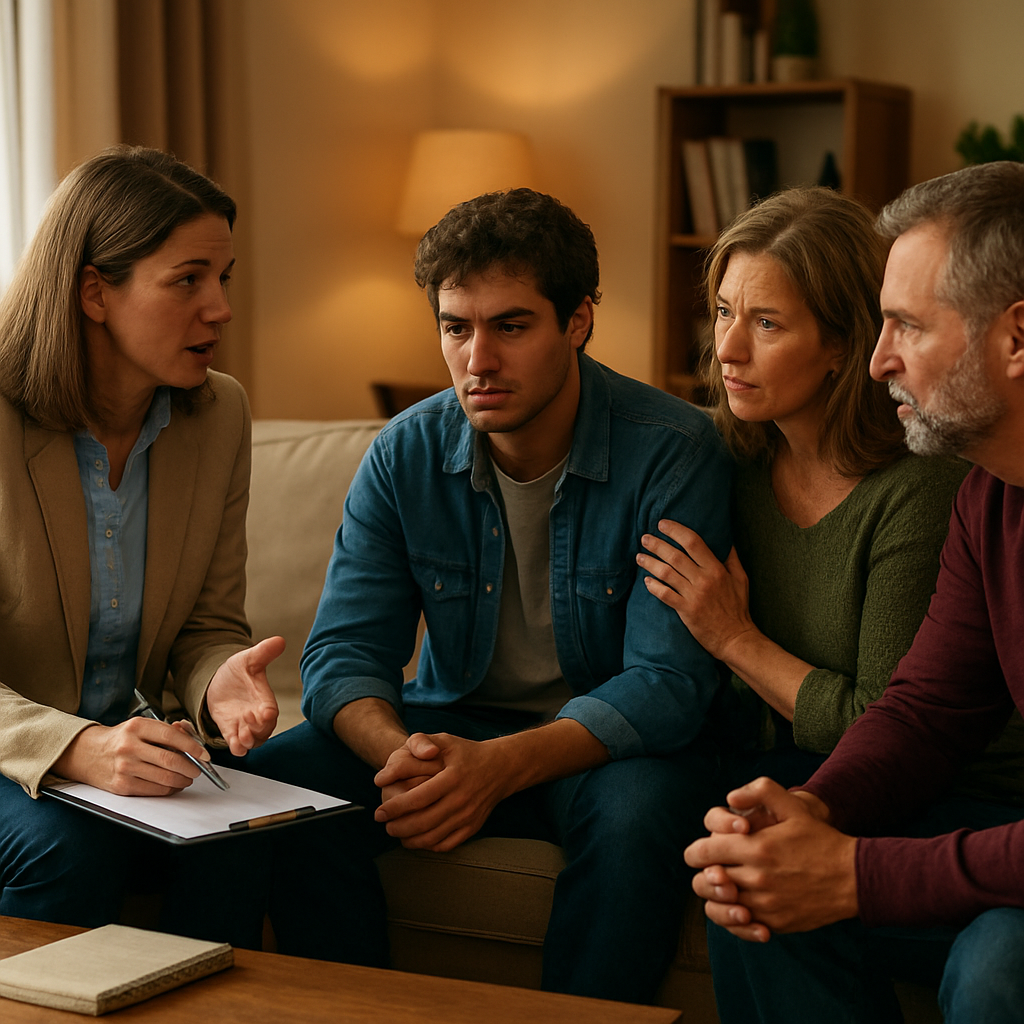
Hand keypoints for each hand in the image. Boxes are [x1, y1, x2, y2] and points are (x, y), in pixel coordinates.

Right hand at [51, 717, 205, 795]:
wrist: (87, 753)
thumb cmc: (121, 738)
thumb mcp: (141, 727)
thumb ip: (167, 731)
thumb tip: (192, 738)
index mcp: (137, 727)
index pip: (172, 736)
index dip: (193, 746)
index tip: (204, 754)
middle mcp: (129, 746)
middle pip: (171, 760)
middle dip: (191, 767)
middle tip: (198, 769)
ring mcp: (124, 767)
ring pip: (165, 778)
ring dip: (182, 780)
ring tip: (187, 777)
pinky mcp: (122, 785)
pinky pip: (154, 790)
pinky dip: (169, 789)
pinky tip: (173, 785)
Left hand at [205, 636, 283, 754]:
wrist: (218, 682)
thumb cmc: (237, 672)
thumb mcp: (248, 659)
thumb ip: (263, 652)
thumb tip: (279, 640)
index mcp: (264, 700)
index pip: (272, 712)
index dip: (269, 715)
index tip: (266, 713)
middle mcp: (256, 716)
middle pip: (264, 731)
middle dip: (257, 730)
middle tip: (247, 721)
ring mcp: (244, 725)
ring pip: (253, 741)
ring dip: (248, 741)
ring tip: (241, 736)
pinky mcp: (230, 732)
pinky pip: (237, 746)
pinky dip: (237, 748)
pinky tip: (234, 744)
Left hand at [373, 733, 512, 852]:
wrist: (501, 768)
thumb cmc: (466, 753)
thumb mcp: (445, 740)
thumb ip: (418, 744)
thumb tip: (392, 767)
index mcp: (452, 778)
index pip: (418, 798)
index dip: (395, 808)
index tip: (379, 812)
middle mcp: (462, 799)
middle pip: (423, 822)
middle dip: (398, 827)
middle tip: (384, 824)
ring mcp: (468, 816)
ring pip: (433, 837)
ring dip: (409, 839)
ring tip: (396, 832)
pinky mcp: (472, 828)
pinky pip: (446, 844)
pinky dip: (428, 845)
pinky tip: (416, 838)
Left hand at [638, 521, 756, 660]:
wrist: (736, 638)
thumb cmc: (738, 608)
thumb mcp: (741, 579)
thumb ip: (731, 558)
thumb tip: (726, 539)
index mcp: (717, 569)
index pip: (693, 542)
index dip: (676, 531)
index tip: (663, 524)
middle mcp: (704, 580)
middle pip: (675, 556)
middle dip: (657, 544)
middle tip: (644, 538)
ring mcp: (694, 596)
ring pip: (666, 574)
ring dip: (650, 563)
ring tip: (639, 557)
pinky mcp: (686, 611)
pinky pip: (665, 595)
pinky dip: (654, 587)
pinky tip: (646, 581)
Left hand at [684, 777, 855, 941]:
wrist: (853, 877)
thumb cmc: (819, 838)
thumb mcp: (793, 806)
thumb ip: (760, 791)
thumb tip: (731, 798)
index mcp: (755, 848)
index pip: (702, 853)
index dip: (697, 852)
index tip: (703, 851)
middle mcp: (756, 878)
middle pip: (704, 883)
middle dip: (704, 874)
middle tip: (714, 869)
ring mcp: (765, 904)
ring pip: (718, 908)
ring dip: (717, 897)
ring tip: (726, 887)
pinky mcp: (775, 923)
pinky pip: (740, 927)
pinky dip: (735, 919)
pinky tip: (743, 907)